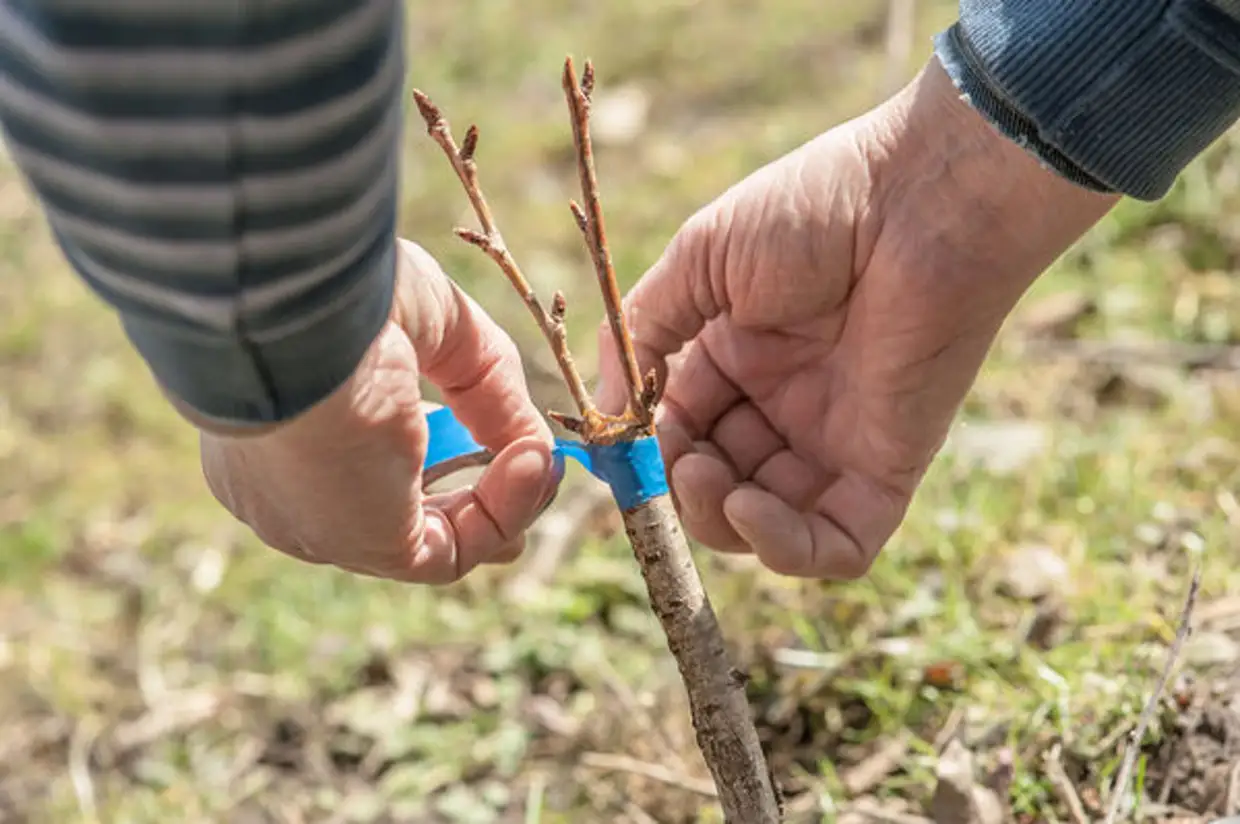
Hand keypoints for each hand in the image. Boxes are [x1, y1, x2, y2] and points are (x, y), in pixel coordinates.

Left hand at [196, 239, 558, 582]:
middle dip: (474, 497)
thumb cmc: (345, 299)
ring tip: (541, 457)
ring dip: (501, 503)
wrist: (297, 313)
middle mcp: (291, 489)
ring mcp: (325, 524)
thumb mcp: (433, 326)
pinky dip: (503, 513)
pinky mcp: (364, 543)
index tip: (489, 431)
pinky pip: (452, 551)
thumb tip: (534, 448)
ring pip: (430, 541)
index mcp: (283, 428)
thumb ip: (485, 385)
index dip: (438, 454)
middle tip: (530, 463)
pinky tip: (531, 464)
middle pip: (397, 515)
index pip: (361, 464)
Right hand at [598, 58, 1117, 578]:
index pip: (679, 427)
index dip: (647, 446)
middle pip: (717, 485)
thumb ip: (644, 331)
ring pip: (766, 527)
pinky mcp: (887, 469)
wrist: (922, 198)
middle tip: (672, 461)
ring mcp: (836, 442)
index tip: (622, 443)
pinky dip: (785, 547)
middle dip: (679, 487)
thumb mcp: (702, 258)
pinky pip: (836, 546)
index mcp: (740, 356)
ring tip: (705, 477)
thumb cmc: (814, 210)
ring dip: (718, 520)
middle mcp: (786, 406)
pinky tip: (751, 507)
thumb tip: (604, 412)